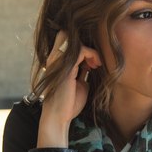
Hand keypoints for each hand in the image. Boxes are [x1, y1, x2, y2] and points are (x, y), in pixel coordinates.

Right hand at [38, 31, 101, 146]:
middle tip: (93, 59)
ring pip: (73, 39)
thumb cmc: (69, 103)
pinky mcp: (65, 67)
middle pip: (65, 34)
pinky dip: (92, 54)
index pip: (65, 40)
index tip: (92, 61)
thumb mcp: (79, 84)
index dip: (80, 45)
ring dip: (90, 50)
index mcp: (56, 62)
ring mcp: (57, 61)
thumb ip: (82, 72)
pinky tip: (95, 65)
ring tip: (96, 64)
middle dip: (83, 42)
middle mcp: (54, 58)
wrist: (59, 117)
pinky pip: (81, 50)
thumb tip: (91, 65)